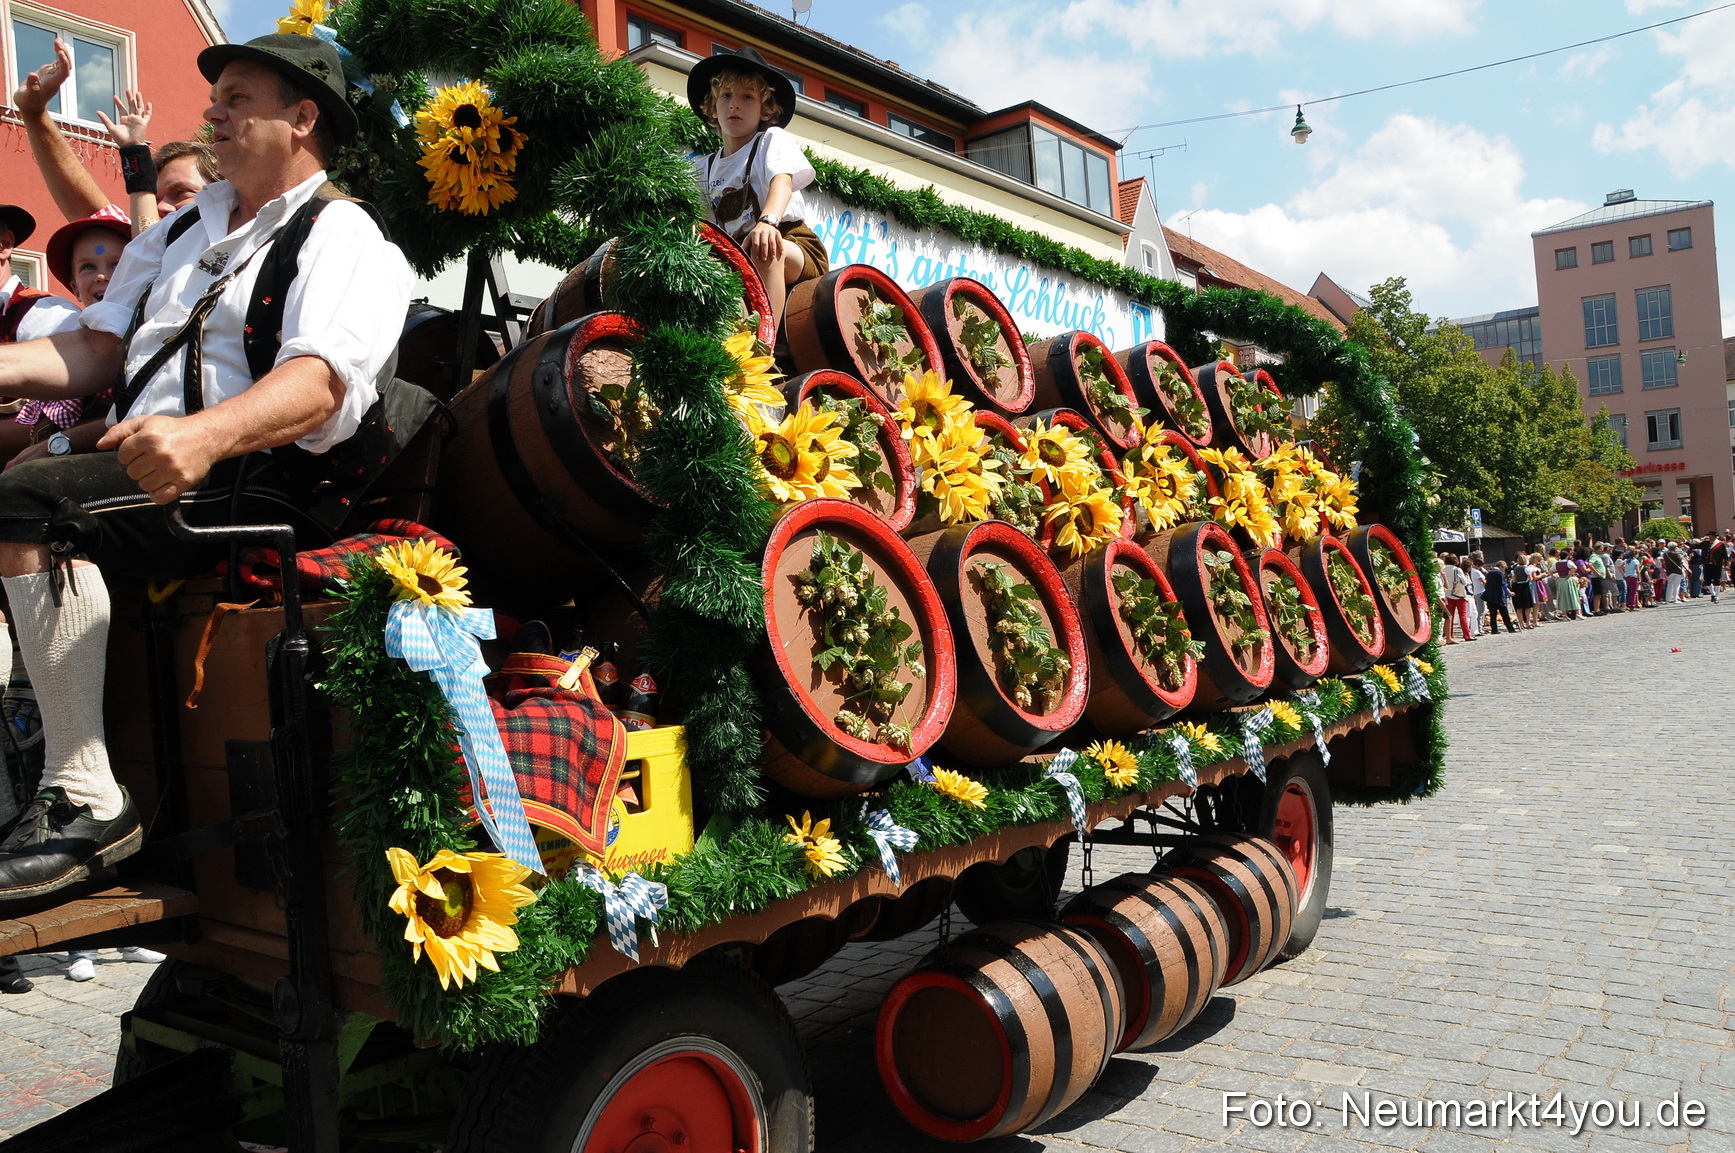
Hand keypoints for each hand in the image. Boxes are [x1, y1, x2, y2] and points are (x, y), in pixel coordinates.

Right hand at [12, 37, 70, 115]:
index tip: (60, 53)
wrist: (30, 106)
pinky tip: (57, 43)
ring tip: (57, 40)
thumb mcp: (27, 95)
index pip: (63, 73)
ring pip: (63, 62)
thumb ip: (31, 86)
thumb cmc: (28, 102)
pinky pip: (58, 61)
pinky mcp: (50, 72)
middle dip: (64, 54)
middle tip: (57, 42)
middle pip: (66, 66)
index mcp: (52, 84)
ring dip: (62, 51)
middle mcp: (56, 79)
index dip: (64, 63)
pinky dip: (58, 52)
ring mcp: (54, 75)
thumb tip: (32, 75)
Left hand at [97, 90, 152, 146]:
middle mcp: (132, 119)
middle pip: (131, 106)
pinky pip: (147, 115)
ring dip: (138, 100)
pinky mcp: (144, 123)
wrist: (130, 146)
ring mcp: (138, 120)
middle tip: (127, 90)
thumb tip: (97, 111)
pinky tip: (148, 103)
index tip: (114, 96)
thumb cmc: (121, 139)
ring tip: (137, 92)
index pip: (122, 109)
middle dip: (129, 98)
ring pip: (139, 108)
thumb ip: (105, 119)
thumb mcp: (111, 127)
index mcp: (124, 120)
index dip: (118, 102)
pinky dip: (148, 110)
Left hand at [97, 414, 223, 504]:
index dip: (129, 454)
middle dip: (139, 467)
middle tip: (152, 461)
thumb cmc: (173, 430)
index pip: (122, 456)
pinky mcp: (183, 481)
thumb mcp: (145, 423)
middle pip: (132, 472)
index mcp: (148, 437)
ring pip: (144, 485)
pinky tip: (162, 484)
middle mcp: (160, 453)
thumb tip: (99, 445)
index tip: (141, 451)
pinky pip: (160, 497)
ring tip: (158, 471)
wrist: (206, 437)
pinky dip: (158, 494)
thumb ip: (119, 431)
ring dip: (148, 480)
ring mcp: (172, 469)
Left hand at [748, 220, 781, 262]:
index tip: (757, 258)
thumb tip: (739, 254)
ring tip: (773, 258)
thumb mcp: (749, 238)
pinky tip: (781, 253)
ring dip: (772, 251)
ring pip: (772, 242)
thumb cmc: (755, 234)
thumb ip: (745, 245)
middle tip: (764, 260)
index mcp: (755, 233)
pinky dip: (781, 247)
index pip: (755, 243)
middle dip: (764, 252)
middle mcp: (763, 231)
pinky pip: (780, 240)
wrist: (765, 224)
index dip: (756, 251)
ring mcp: (771, 232)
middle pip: (764, 243)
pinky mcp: (777, 232)